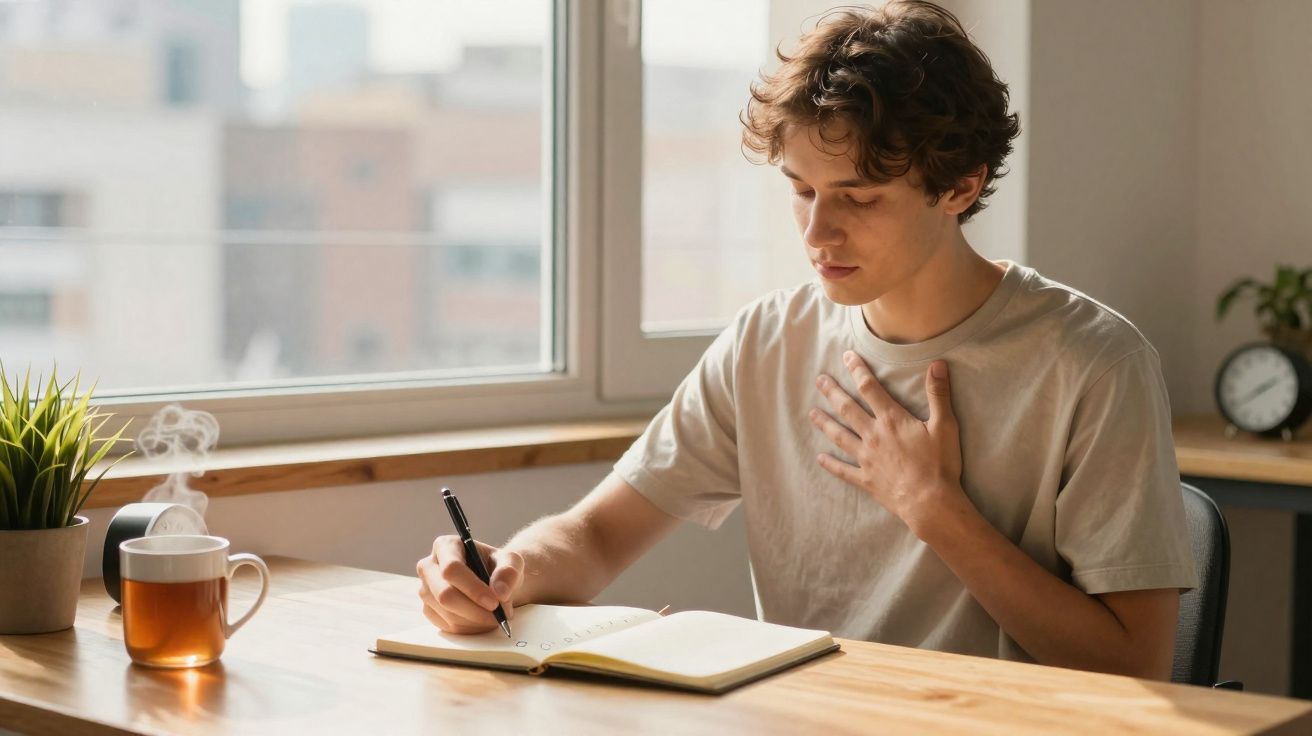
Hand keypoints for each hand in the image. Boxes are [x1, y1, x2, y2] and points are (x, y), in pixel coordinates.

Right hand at [416, 536, 523, 634]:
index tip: (495, 602)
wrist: (494, 582)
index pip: (451, 569)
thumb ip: (508, 572)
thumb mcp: (512, 562)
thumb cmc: (500, 567)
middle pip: (445, 595)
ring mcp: (426, 590)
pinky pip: (448, 626)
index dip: (473, 588)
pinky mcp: (429, 610)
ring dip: (477, 620)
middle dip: (475, 610)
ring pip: (448, 614)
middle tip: (499, 615)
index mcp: (445, 546)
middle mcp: (429, 566)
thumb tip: (500, 592)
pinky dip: (471, 628)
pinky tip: (484, 620)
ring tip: (497, 615)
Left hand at [809, 351, 964, 535]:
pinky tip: (820, 458)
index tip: (846, 357)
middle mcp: (873, 436)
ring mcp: (866, 458)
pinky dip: (831, 464)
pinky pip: (843, 470)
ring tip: (812, 413)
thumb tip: (938, 364)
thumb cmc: (940, 465)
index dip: (857, 370)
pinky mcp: (866, 479)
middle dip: (833, 392)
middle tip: (819, 380)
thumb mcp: (945, 426)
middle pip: (848, 409)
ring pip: (840, 436)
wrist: (930, 503)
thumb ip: (939, 394)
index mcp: (891, 420)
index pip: (870, 388)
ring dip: (825, 423)